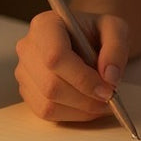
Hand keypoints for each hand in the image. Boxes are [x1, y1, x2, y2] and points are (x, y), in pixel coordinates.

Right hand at [15, 10, 129, 122]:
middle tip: (110, 99)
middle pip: (51, 85)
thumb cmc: (97, 32)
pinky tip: (88, 106)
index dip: (82, 78)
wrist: (85, 39)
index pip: (55, 57)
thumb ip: (116, 48)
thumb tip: (109, 77)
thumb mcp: (115, 29)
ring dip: (81, 110)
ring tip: (102, 102)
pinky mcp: (27, 90)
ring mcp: (24, 70)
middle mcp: (28, 47)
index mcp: (45, 25)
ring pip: (48, 103)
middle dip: (85, 98)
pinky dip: (72, 115)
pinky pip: (45, 112)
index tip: (108, 89)